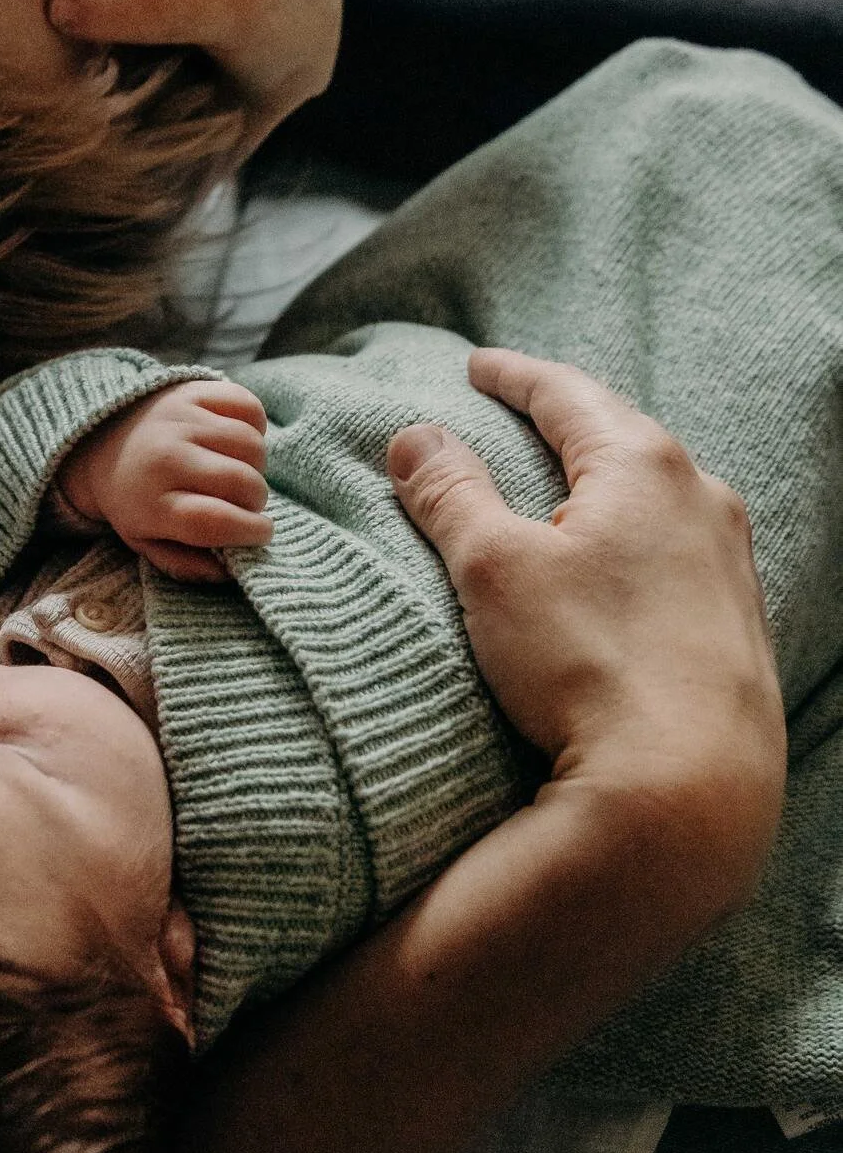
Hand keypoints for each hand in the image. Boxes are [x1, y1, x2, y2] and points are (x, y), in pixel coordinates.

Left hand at [58, 379, 272, 581]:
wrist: (99, 441)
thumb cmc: (134, 501)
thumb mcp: (146, 542)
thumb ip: (187, 565)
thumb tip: (230, 570)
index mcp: (151, 503)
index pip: (215, 521)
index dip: (249, 531)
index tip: (259, 534)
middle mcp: (166, 457)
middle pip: (241, 481)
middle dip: (256, 501)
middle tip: (245, 504)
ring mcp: (180, 419)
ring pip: (252, 444)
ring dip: (257, 466)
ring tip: (238, 473)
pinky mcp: (193, 391)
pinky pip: (247, 407)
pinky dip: (254, 426)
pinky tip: (236, 442)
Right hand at [389, 348, 785, 909]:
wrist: (689, 785)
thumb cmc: (588, 664)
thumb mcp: (494, 568)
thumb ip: (451, 494)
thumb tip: (415, 437)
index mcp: (643, 465)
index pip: (567, 394)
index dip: (514, 377)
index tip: (479, 367)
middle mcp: (702, 500)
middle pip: (622, 439)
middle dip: (567, 424)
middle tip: (522, 413)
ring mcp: (730, 564)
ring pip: (656, 499)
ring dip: (604, 486)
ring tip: (564, 490)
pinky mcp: (736, 626)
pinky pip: (676, 553)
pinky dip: (632, 541)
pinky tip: (615, 571)